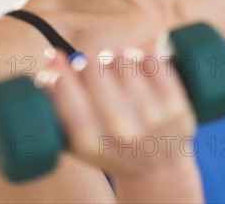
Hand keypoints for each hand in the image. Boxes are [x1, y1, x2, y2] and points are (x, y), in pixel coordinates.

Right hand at [36, 45, 200, 181]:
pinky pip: (153, 61)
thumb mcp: (75, 136)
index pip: (67, 98)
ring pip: (124, 60)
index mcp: (91, 143)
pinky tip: (137, 63)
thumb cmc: (106, 144)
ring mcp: (152, 118)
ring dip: (115, 56)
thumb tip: (47, 63)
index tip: (56, 57)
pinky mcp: (176, 106)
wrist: (156, 168)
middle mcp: (122, 133)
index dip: (59, 71)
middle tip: (88, 63)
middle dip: (87, 61)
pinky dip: (142, 56)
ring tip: (113, 64)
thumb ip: (54, 102)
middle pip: (95, 71)